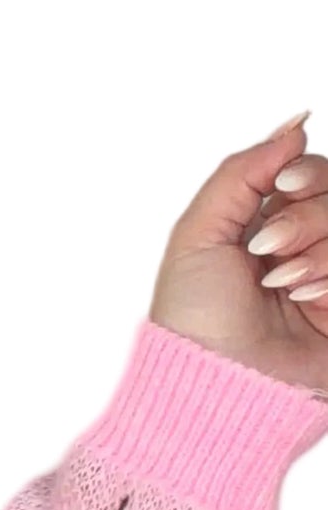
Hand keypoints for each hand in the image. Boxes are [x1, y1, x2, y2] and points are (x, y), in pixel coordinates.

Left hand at [147, 111, 327, 397]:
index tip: (283, 184)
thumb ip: (243, 171)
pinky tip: (303, 299)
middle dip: (307, 215)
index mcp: (266, 225)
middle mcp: (304, 248)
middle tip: (266, 248)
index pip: (314, 174)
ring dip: (317, 247)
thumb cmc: (193, 318)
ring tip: (280, 283)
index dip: (308, 172)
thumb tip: (296, 126)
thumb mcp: (199, 232)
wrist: (213, 383)